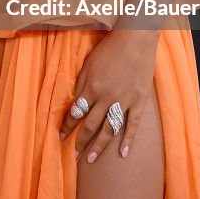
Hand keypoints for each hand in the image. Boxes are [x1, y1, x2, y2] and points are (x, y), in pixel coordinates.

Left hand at [58, 30, 159, 162]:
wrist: (136, 39)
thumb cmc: (110, 48)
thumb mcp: (89, 63)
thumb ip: (81, 83)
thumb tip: (75, 101)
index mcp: (91, 87)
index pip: (76, 112)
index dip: (67, 126)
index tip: (61, 137)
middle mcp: (106, 97)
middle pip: (91, 125)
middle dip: (80, 141)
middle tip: (74, 155)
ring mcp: (124, 100)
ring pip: (109, 129)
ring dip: (99, 146)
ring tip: (90, 159)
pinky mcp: (139, 101)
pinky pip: (133, 125)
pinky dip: (128, 140)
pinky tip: (123, 153)